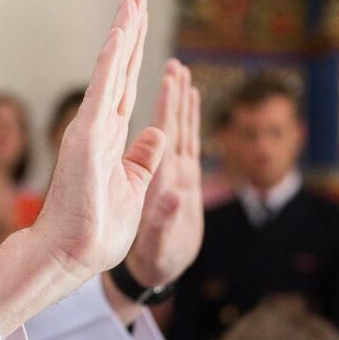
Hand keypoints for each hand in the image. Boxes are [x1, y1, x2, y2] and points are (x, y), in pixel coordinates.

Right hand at [29, 0, 163, 282]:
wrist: (73, 255)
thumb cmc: (99, 231)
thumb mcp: (134, 187)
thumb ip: (144, 158)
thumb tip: (157, 132)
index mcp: (111, 140)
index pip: (126, 87)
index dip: (135, 56)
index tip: (140, 25)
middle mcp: (99, 128)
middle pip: (118, 71)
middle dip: (129, 33)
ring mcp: (90, 130)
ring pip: (110, 73)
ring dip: (122, 36)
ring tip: (131, 2)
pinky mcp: (85, 139)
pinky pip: (101, 94)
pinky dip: (109, 63)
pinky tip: (119, 35)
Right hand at [125, 59, 202, 287]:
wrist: (164, 274)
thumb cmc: (155, 262)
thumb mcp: (157, 248)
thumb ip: (163, 224)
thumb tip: (171, 197)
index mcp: (169, 186)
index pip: (171, 140)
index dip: (170, 109)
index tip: (169, 80)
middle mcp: (179, 178)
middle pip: (180, 129)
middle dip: (178, 97)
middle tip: (176, 65)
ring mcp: (182, 178)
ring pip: (183, 133)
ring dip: (182, 103)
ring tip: (181, 74)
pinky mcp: (181, 181)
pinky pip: (183, 143)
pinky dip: (183, 120)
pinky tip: (183, 103)